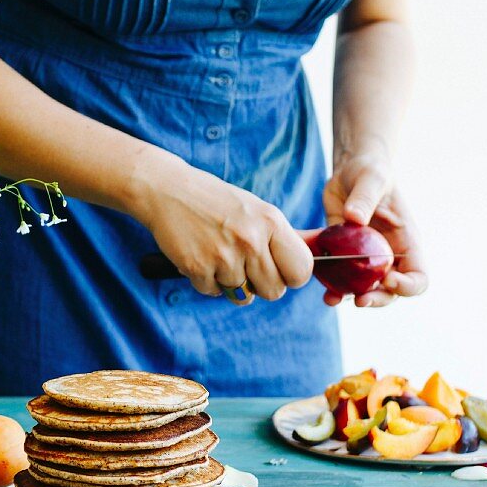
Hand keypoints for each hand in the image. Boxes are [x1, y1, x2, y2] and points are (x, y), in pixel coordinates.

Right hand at [129, 149, 312, 302]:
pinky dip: (206, 281)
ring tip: (219, 255)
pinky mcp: (198, 267)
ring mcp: (224, 255)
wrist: (168, 190)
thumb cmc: (217, 202)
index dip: (291, 276)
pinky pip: (213, 293)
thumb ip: (281, 237)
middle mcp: (251, 239)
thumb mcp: (256, 210)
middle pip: (274, 291)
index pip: (301, 270)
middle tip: (245, 265)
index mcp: (271, 222)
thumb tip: (318, 255)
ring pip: (243, 296)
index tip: (280, 271)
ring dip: (231, 282)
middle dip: (261, 285)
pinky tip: (200, 256)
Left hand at [323, 154, 426, 307]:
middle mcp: (389, 256)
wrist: (348, 173)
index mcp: (406, 242)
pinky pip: (342, 280)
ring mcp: (367, 260)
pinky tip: (324, 293)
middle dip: (378, 299)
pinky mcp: (344, 258)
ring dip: (352, 298)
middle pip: (392, 292)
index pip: (419, 276)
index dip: (407, 286)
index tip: (388, 278)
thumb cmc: (369, 172)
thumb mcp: (370, 178)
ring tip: (333, 299)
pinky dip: (334, 289)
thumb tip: (355, 218)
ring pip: (366, 291)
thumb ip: (364, 196)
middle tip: (360, 300)